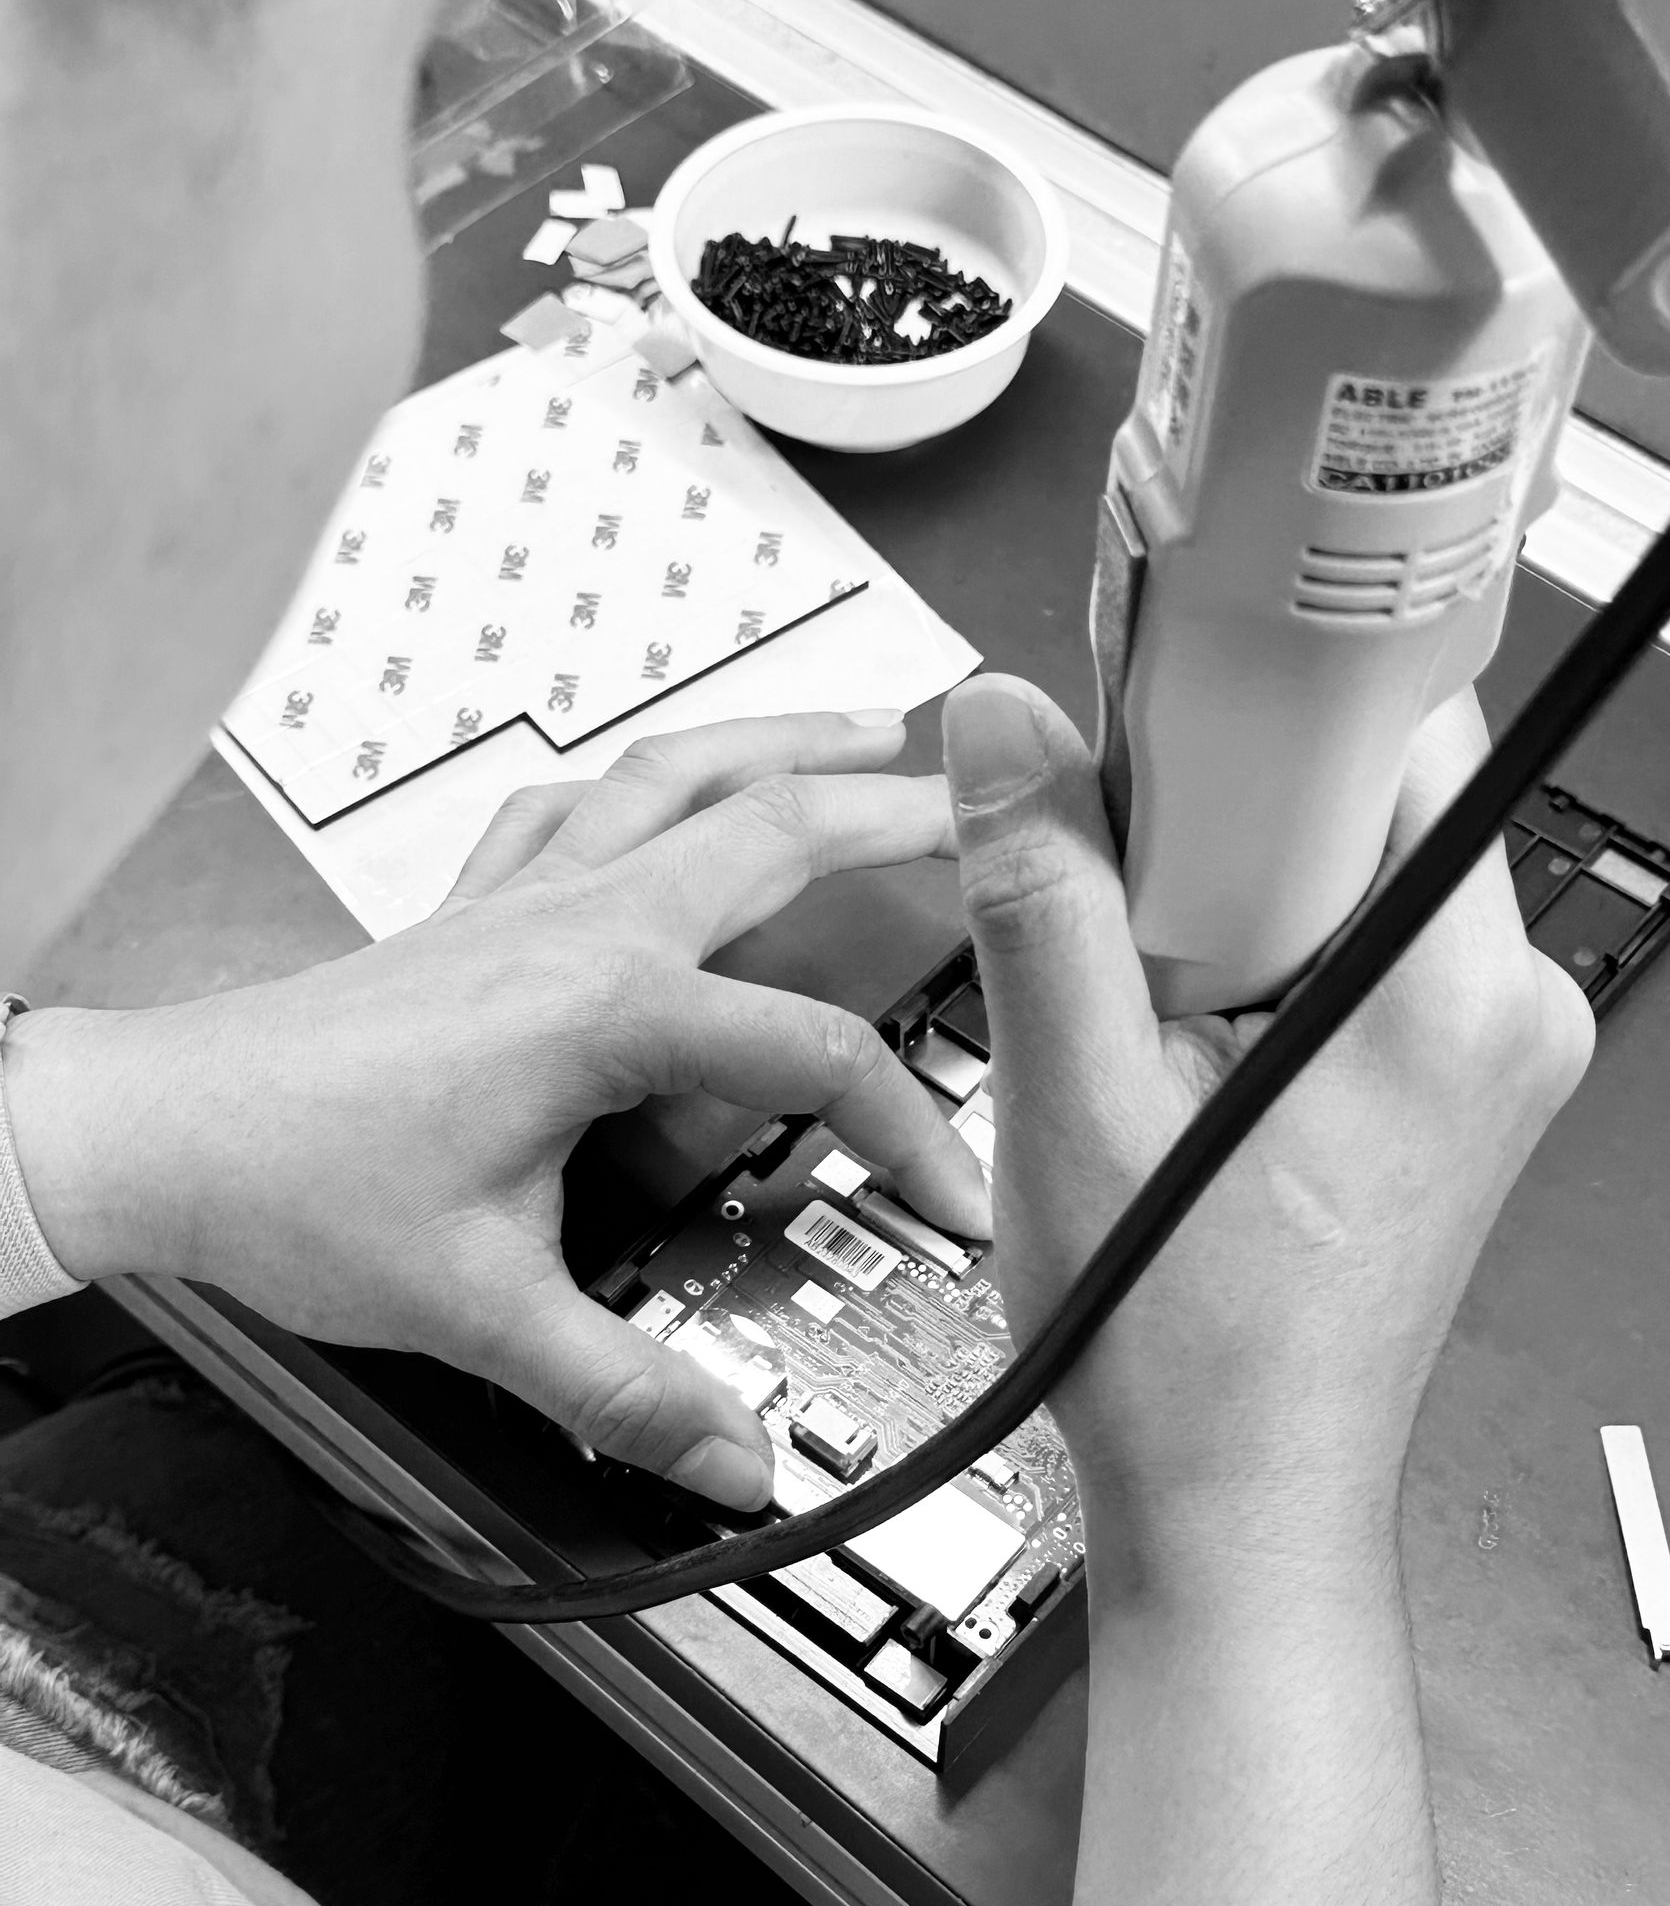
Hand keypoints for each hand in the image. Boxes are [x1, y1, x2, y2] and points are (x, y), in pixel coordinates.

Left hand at [5, 711, 989, 1511]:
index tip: (954, 1197)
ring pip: (680, 774)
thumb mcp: (481, 1310)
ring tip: (869, 731)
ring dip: (785, 743)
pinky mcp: (484, 903)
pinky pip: (580, 801)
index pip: (814, 1055)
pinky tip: (674, 778)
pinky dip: (648, 774)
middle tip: (985, 812)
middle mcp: (580, 924)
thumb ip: (621, 1390)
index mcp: (607, 1008)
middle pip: (774, 830)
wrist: (163, 1133)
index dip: (908, 1131)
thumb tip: (728, 1458)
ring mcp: (530, 896)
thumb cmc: (296, 1191)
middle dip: (898, 812)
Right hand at [942, 674, 1592, 1554]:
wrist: (1240, 1498)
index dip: (1245, 710)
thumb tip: (1007, 728)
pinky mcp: (1447, 1067)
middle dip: (1220, 816)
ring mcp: (1487, 1042)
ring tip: (1160, 1019)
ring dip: (1229, 890)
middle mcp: (1506, 1008)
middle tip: (1134, 936)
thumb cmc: (1187, 1354)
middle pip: (1362, 783)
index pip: (1387, 722)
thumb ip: (1040, 896)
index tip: (1142, 755)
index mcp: (1449, 996)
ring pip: (1346, 855)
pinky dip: (1260, 945)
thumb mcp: (1072, 1106)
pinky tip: (1194, 1044)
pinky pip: (1352, 930)